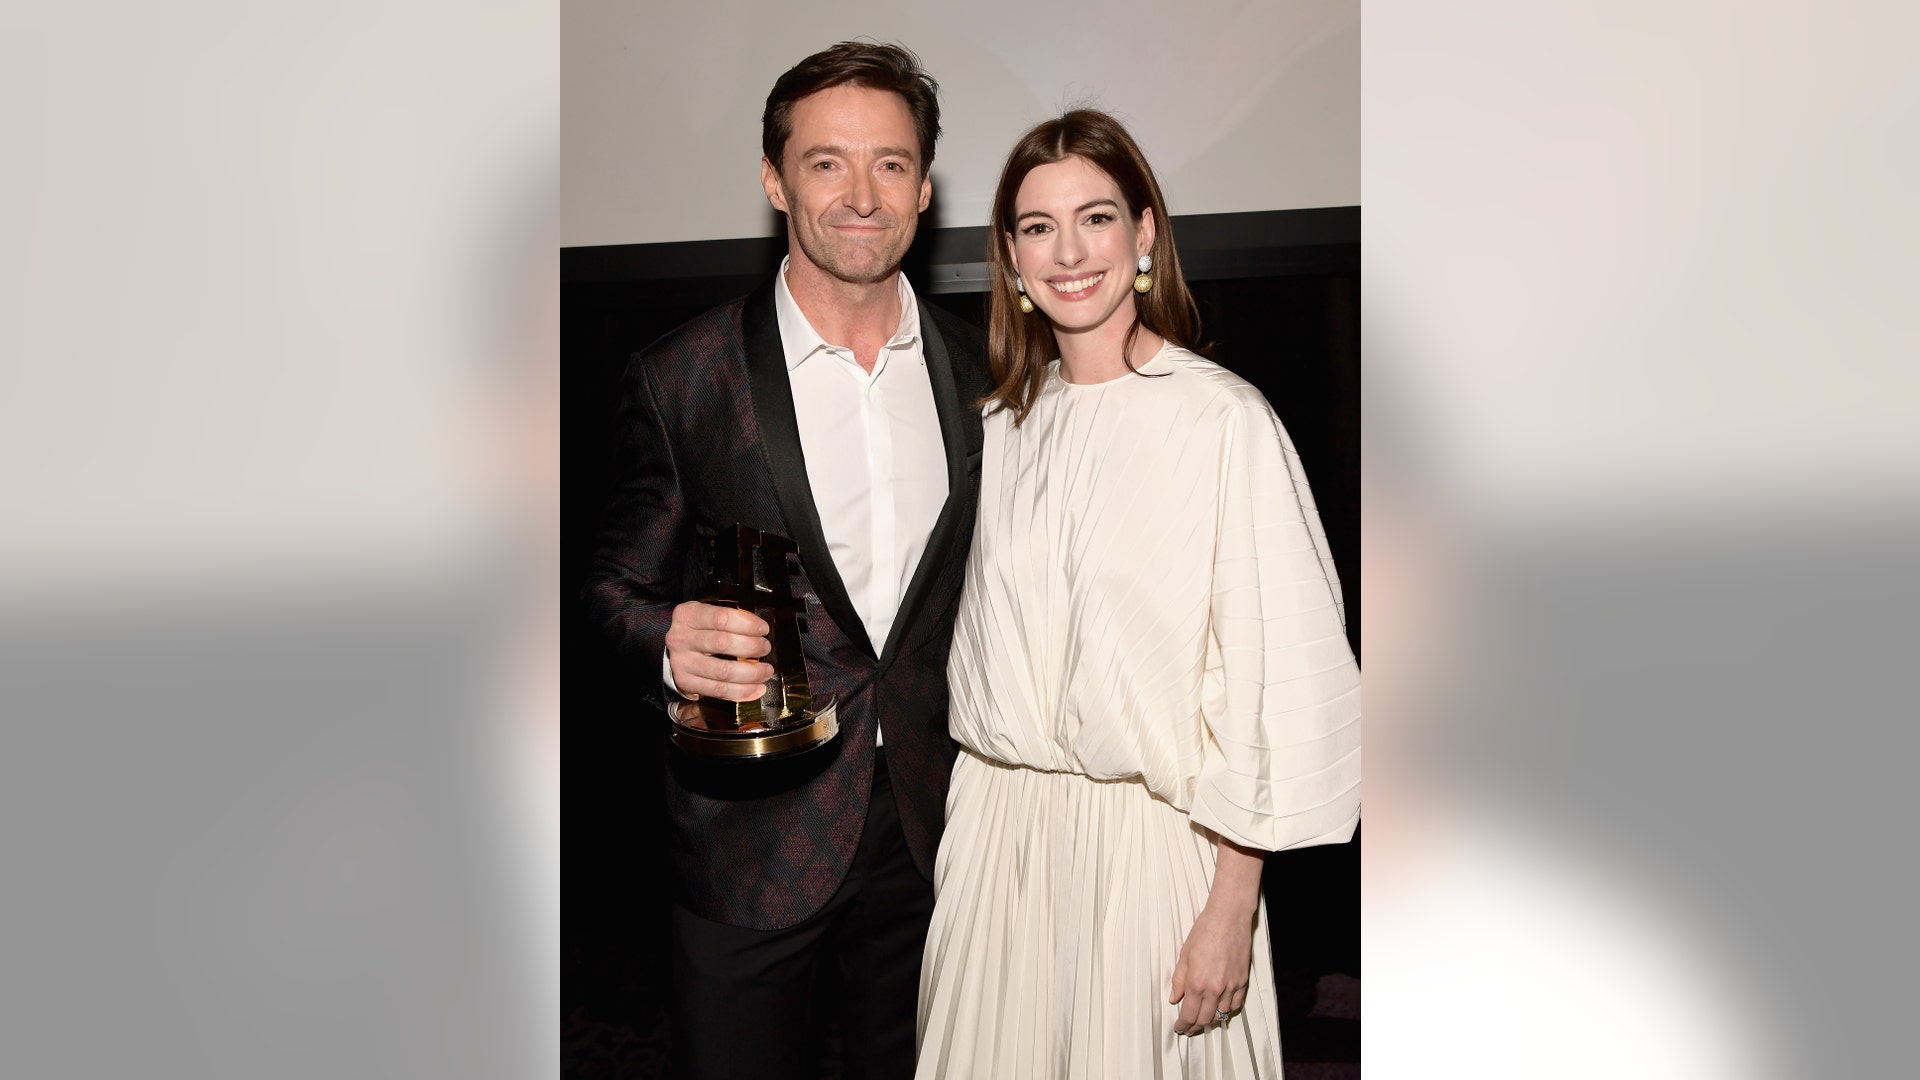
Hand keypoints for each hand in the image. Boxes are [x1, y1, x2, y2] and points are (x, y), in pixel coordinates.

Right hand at [664, 601, 773, 701]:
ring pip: (723, 671)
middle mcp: (681, 638)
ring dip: (751, 673)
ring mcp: (682, 662)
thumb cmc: (696, 630)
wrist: (670, 649)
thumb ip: (729, 620)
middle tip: (765, 648)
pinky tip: (756, 688)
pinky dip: (742, 691)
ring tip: (765, 671)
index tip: (763, 629)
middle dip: (752, 647)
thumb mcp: (706, 616)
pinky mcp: (686, 682)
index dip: (747, 624)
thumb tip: (760, 631)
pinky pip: (719, 691)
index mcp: (688, 615)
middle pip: (723, 644)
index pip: (722, 618)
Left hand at [1168, 902, 1254, 1035]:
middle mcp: (1215, 989)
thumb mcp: (1184, 955)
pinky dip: (1227, 1010)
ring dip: (1211, 1019)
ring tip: (1203, 1019)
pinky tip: (1221, 1009)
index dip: (1183, 1025)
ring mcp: (1231, 986)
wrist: (1229, 918)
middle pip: (1205, 1019)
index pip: (1189, 1015)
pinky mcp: (1243, 981)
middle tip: (1188, 1029)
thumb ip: (1179, 980)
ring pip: (1221, 1014)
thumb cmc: (1205, 931)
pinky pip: (1235, 1004)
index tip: (1179, 1028)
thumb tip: (1174, 998)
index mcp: (1196, 983)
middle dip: (1195, 1027)